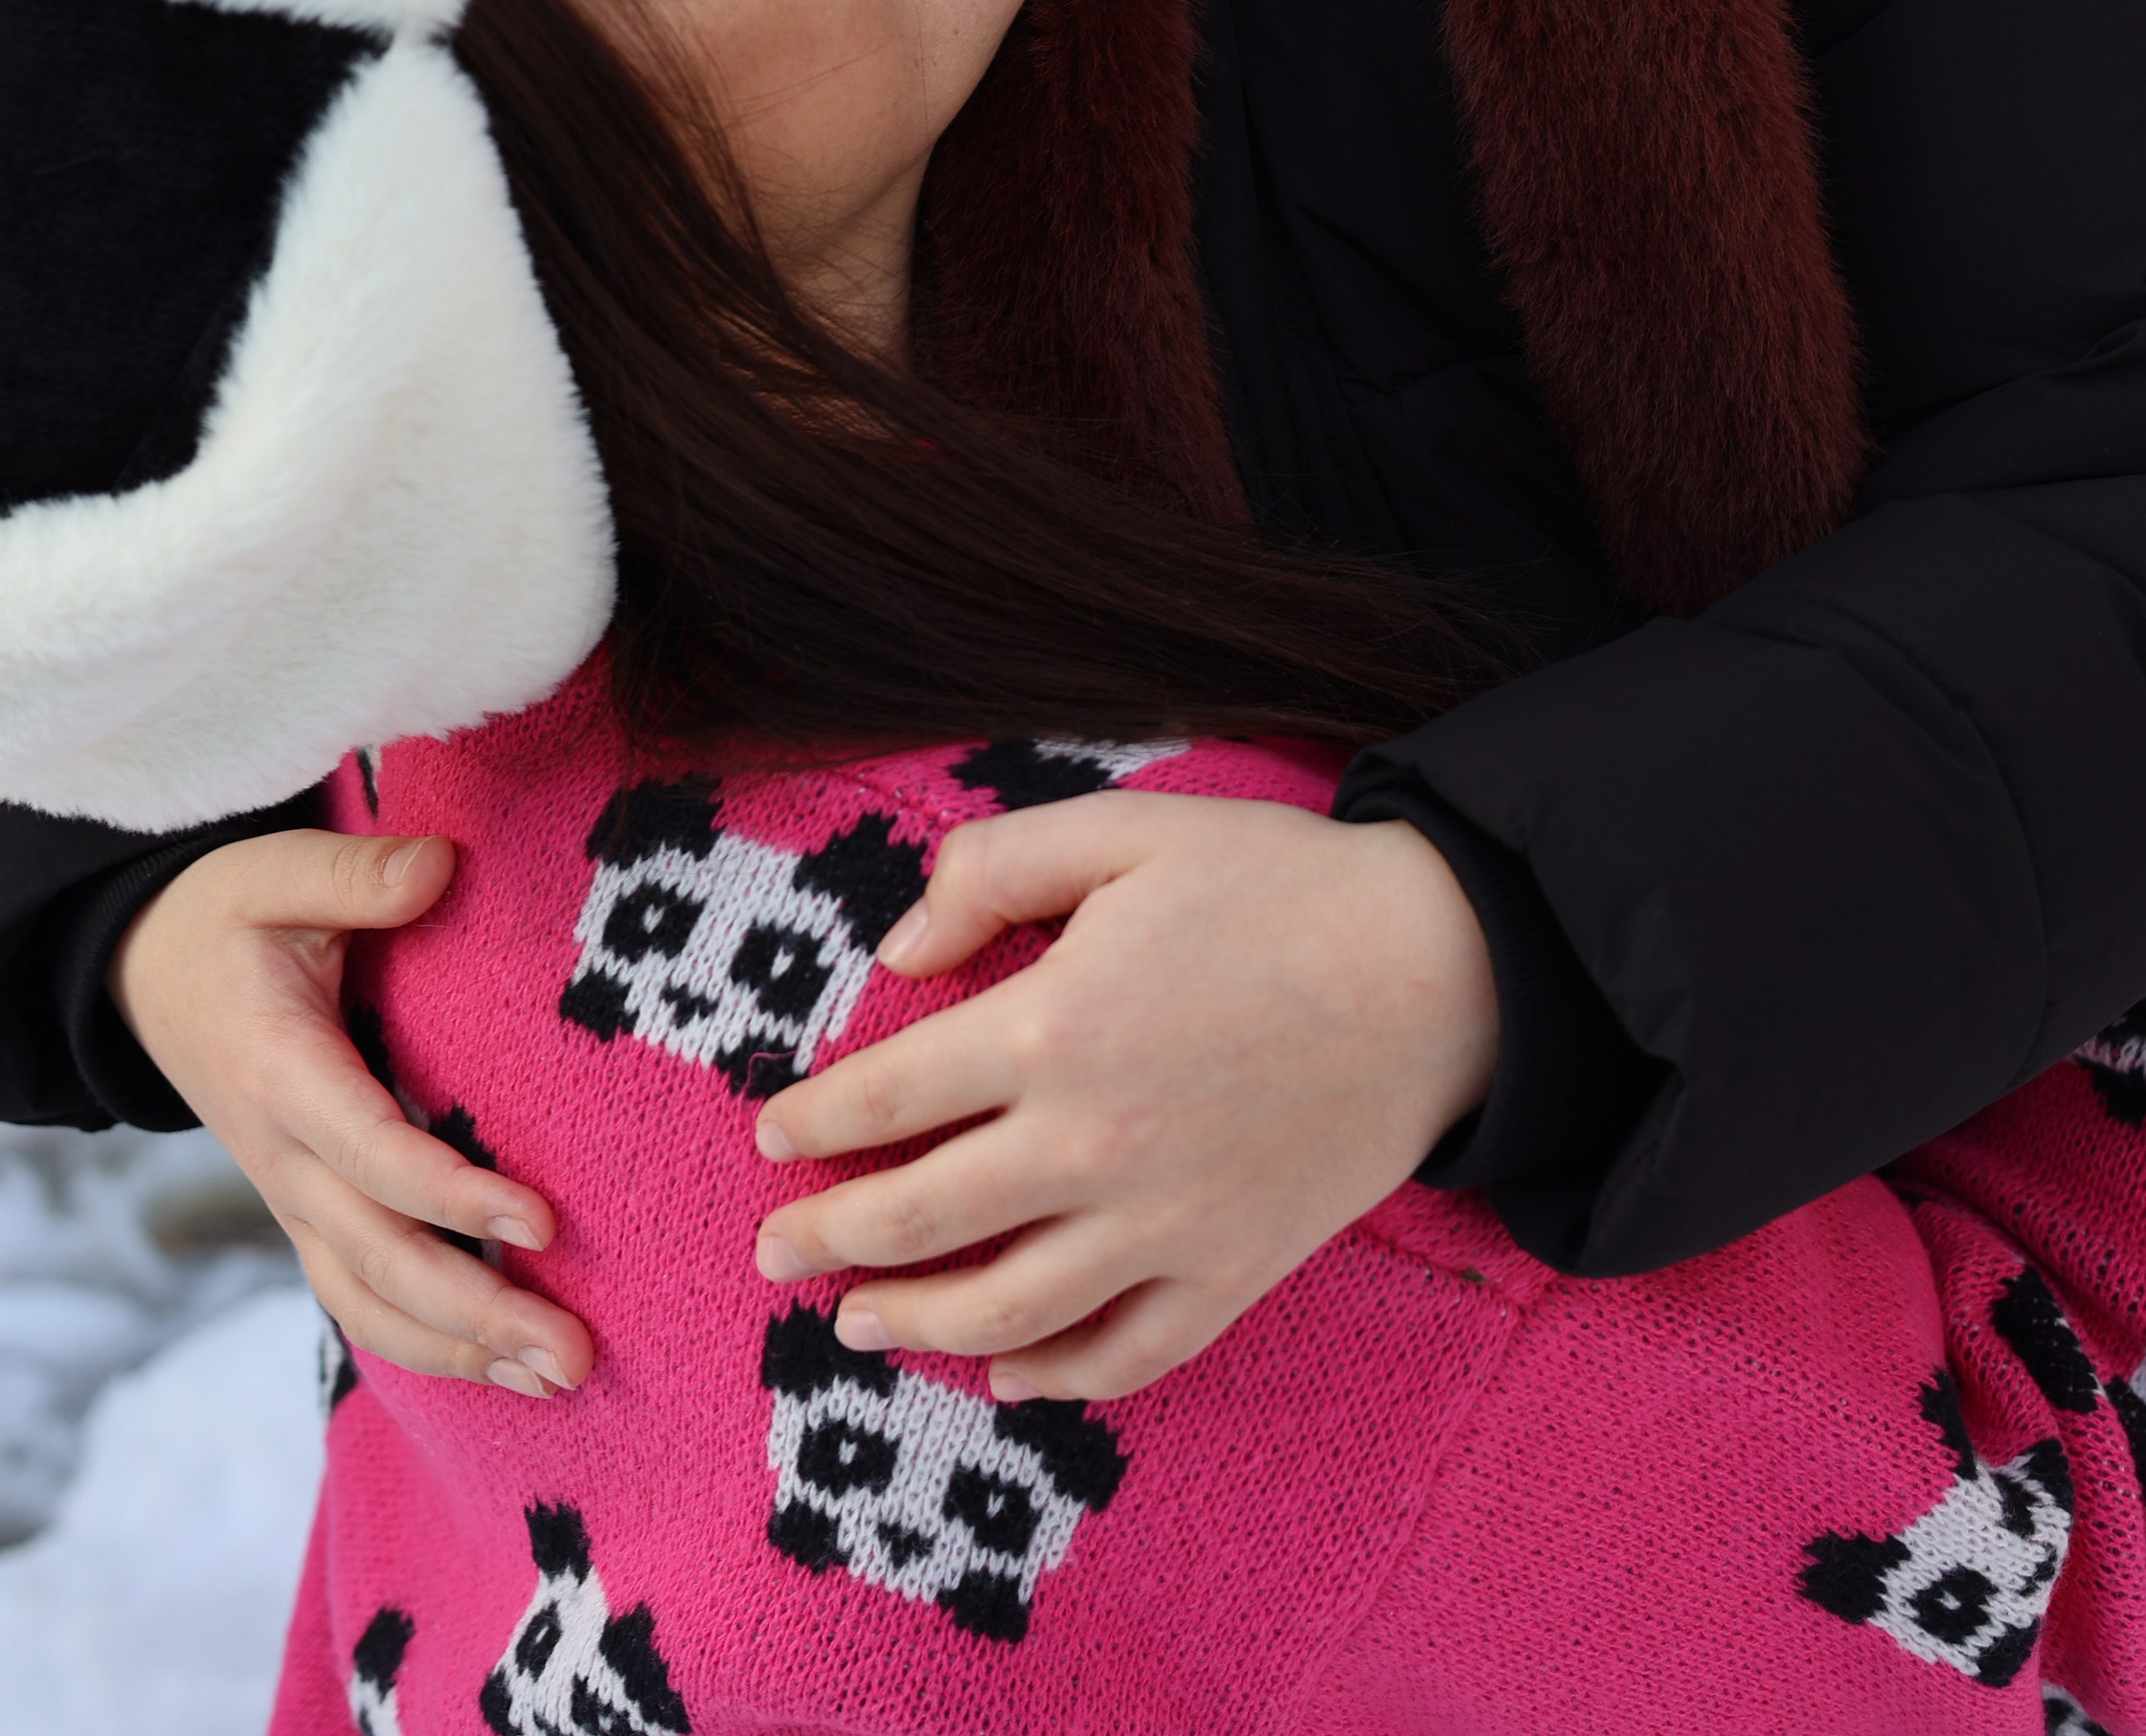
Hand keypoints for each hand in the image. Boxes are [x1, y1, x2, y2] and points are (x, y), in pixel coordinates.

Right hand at [109, 829, 592, 1397]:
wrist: (139, 975)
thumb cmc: (221, 917)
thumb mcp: (273, 872)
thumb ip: (356, 874)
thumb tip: (443, 865)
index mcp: (280, 1074)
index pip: (373, 1153)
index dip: (454, 1196)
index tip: (543, 1222)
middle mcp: (280, 1158)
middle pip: (379, 1258)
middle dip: (476, 1314)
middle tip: (576, 1354)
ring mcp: (289, 1196)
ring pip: (365, 1299)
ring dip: (457, 1350)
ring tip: (554, 1382)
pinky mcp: (304, 1211)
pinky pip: (355, 1295)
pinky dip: (420, 1340)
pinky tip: (494, 1368)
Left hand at [750, 797, 1496, 1402]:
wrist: (1438, 969)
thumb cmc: (1273, 886)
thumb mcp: (1120, 829)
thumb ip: (991, 871)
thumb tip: (899, 952)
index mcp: (1051, 1027)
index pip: (887, 1096)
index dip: (813, 1123)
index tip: (773, 1136)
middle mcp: (1090, 1144)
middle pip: (919, 1218)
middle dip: (826, 1238)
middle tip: (772, 1251)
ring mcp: (1163, 1225)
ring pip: (1003, 1310)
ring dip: (913, 1323)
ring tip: (856, 1321)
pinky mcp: (1232, 1272)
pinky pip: (1125, 1353)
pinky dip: (1054, 1379)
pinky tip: (1006, 1376)